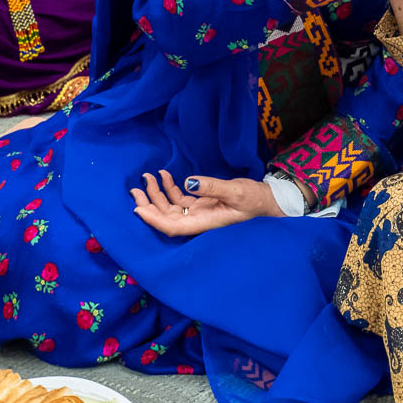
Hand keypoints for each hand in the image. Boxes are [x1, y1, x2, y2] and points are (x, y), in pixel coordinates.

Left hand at [130, 168, 283, 236]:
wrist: (266, 200)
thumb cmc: (253, 199)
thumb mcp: (235, 190)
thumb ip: (212, 187)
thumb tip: (188, 182)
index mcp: (204, 222)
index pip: (172, 226)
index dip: (153, 220)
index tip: (138, 208)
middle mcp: (197, 220)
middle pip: (166, 217)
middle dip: (149, 204)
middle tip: (135, 188)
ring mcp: (198, 212)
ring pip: (170, 207)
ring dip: (157, 194)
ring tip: (147, 177)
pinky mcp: (201, 204)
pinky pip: (180, 198)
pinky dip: (170, 188)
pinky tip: (165, 176)